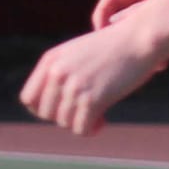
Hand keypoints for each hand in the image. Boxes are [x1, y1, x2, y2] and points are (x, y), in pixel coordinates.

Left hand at [20, 22, 163, 136]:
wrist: (139, 39)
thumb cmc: (112, 47)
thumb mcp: (76, 53)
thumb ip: (59, 73)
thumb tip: (48, 110)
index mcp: (50, 60)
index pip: (29, 99)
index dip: (43, 109)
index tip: (62, 109)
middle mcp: (57, 72)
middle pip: (46, 114)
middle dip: (63, 116)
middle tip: (83, 111)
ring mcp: (74, 86)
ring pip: (64, 123)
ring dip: (80, 122)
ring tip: (97, 113)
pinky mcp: (92, 99)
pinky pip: (81, 129)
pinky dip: (91, 129)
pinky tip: (102, 120)